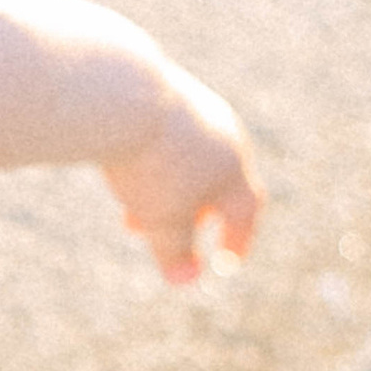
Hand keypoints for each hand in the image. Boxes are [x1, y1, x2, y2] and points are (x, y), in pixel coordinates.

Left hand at [100, 64, 261, 285]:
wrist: (123, 96)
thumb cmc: (149, 164)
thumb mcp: (162, 218)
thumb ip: (176, 251)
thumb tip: (185, 280)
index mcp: (233, 166)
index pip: (247, 209)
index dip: (239, 239)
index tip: (227, 262)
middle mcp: (224, 134)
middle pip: (217, 184)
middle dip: (191, 216)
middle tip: (162, 236)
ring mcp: (197, 108)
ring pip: (189, 160)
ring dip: (166, 191)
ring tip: (131, 210)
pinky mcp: (168, 90)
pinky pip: (167, 137)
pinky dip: (153, 163)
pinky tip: (123, 166)